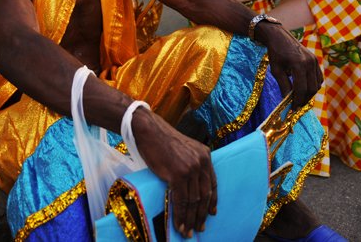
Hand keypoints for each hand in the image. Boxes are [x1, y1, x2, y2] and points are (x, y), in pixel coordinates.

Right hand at [133, 109, 216, 237]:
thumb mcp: (184, 149)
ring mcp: (190, 168)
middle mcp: (201, 161)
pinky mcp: (178, 174)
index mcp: (205, 154)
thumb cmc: (161, 140)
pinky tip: (179, 224)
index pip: (212, 182)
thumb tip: (190, 185)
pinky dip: (181, 215)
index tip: (211, 213)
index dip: (212, 200)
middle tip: (200, 227)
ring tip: (188, 231)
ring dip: (191, 219)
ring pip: (194, 200)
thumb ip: (191, 163)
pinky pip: (181, 200)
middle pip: (204, 194)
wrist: (148, 130)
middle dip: (202, 214)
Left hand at [258, 24, 322, 107]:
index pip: (301, 89)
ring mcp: (314, 61)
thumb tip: (287, 101)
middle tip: (296, 106)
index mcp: (299, 65)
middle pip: (312, 89)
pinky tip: (304, 88)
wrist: (279, 36)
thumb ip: (284, 86)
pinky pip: (318, 78)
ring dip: (309, 93)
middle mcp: (310, 63)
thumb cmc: (275, 53)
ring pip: (317, 84)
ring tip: (299, 98)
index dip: (298, 101)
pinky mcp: (316, 60)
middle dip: (305, 100)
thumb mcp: (276, 70)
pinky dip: (313, 85)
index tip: (293, 109)